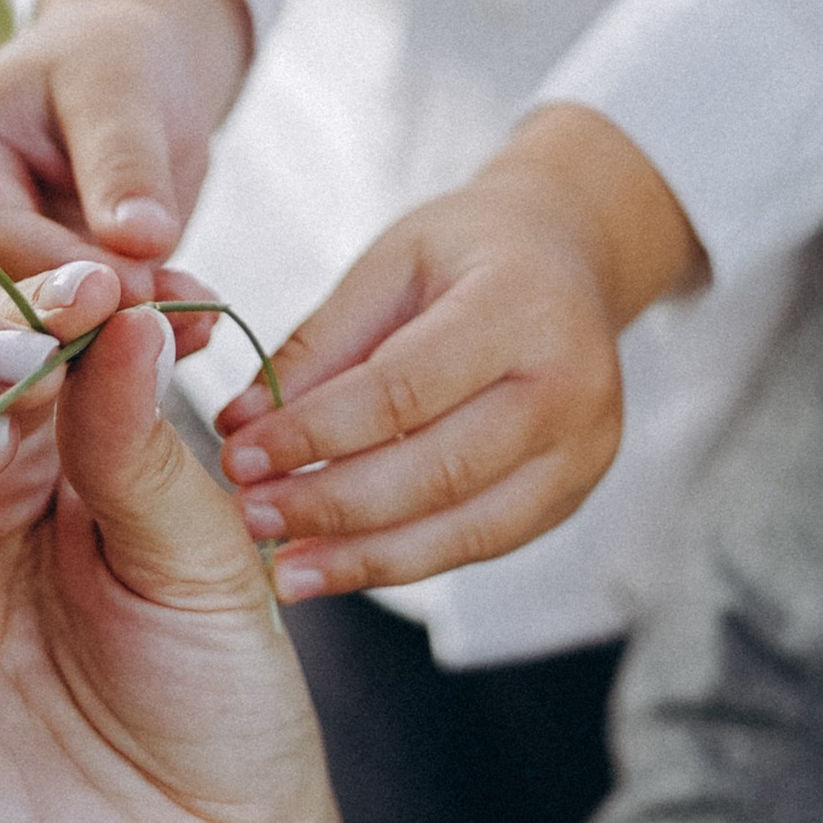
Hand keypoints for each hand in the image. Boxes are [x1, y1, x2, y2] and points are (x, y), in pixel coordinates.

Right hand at [0, 0, 251, 322]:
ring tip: (198, 324)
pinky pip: (81, 335)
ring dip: (119, 337)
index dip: (56, 267)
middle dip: (86, 318)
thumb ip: (124, 162)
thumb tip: (141, 241)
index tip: (132, 290)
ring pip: (41, 332)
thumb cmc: (112, 61)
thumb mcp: (120, 88)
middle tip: (167, 328)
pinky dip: (139, 335)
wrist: (132, 81)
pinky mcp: (35, 306)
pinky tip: (198, 329)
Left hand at [215, 107, 705, 597]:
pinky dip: (404, 561)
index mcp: (522, 307)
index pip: (404, 390)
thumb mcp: (391, 264)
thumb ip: (320, 345)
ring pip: (464, 529)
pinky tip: (340, 564)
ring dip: (363, 557)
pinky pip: (481, 544)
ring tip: (284, 569)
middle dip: (332, 504)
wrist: (569, 260)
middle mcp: (571, 384)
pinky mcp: (574, 493)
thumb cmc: (469, 253)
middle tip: (251, 517)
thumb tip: (239, 425)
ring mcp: (583, 448)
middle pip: (438, 471)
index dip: (316, 433)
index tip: (240, 455)